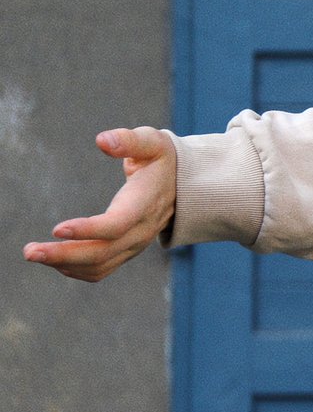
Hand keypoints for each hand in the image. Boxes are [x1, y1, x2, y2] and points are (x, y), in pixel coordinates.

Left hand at [23, 128, 176, 281]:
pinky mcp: (127, 251)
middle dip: (64, 254)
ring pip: (99, 265)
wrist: (184, 186)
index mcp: (145, 203)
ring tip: (34, 254)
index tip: (56, 229)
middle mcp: (142, 230)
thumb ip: (129, 141)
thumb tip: (102, 141)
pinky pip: (101, 270)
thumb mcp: (152, 142)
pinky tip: (55, 260)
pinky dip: (76, 270)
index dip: (88, 230)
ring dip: (64, 264)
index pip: (118, 224)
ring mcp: (135, 244)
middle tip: (29, 251)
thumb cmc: (161, 160)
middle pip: (103, 252)